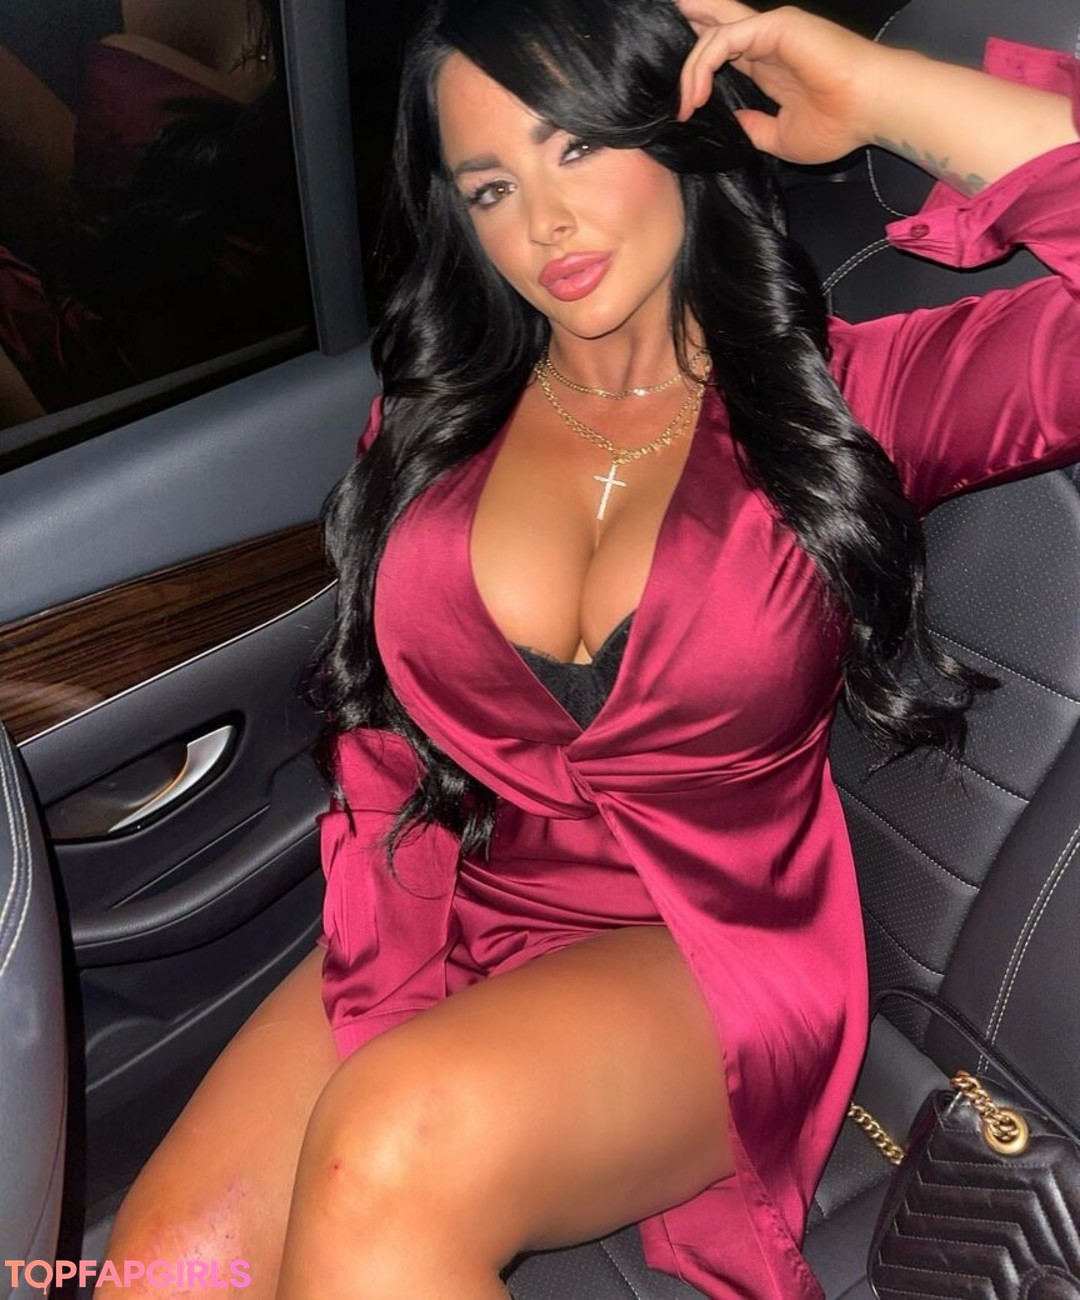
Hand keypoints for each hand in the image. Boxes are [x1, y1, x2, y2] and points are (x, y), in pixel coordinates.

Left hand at [675, 1, 882, 164]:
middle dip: (685, 22)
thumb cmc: (839, 124)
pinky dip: (702, 65)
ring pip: (711, 29)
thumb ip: (753, 128)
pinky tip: (695, 95)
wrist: (871, 111)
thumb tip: (731, 124)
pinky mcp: (774, 26)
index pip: (720, 52)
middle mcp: (765, 42)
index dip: (695, 71)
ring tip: (683, 104)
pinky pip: (723, 38)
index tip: (682, 110)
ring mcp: (769, 30)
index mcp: (767, 65)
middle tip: (652, 31)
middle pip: (713, 23)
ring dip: (689, 69)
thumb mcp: (780, 138)